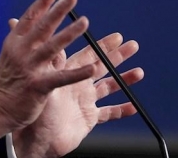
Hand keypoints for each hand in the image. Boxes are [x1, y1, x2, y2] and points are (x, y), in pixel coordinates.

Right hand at [0, 0, 94, 143]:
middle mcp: (21, 52)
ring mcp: (29, 68)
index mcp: (15, 42)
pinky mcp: (38, 86)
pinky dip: (77, 74)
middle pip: (42, 27)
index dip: (42, 1)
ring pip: (52, 48)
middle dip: (58, 10)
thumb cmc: (6, 80)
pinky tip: (91, 68)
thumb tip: (17, 18)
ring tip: (85, 22)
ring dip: (69, 34)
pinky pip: (61, 78)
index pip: (30, 17)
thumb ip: (19, 37)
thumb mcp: (9, 54)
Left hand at [11, 26, 143, 156]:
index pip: (90, 55)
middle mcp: (79, 85)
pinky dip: (122, 110)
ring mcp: (85, 101)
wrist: (38, 141)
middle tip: (133, 45)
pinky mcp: (89, 118)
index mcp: (69, 74)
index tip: (118, 37)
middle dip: (118, 56)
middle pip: (103, 67)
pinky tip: (133, 106)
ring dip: (124, 79)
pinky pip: (110, 112)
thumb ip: (54, 63)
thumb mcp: (46, 84)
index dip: (104, 46)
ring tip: (139, 73)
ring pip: (109, 87)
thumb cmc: (37, 112)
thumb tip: (54, 38)